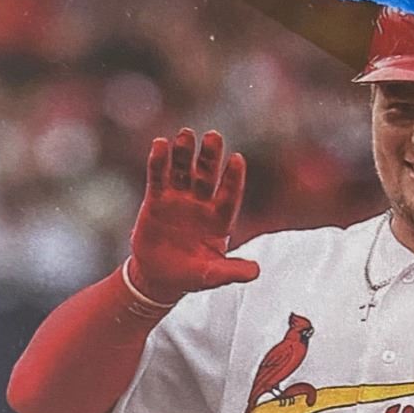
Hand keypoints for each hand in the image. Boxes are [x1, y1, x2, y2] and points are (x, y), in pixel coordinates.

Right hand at [126, 128, 254, 305]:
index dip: (233, 178)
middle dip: (210, 157)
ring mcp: (179, 199)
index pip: (230, 194)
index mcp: (219, 219)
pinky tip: (160, 144)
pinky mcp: (157, 200)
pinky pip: (158, 177)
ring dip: (184, 153)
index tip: (237, 159)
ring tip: (185, 135)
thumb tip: (256, 271)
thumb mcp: (213, 276)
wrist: (159, 278)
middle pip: (207, 175)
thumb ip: (232, 271)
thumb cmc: (191, 276)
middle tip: (213, 136)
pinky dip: (159, 162)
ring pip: (183, 170)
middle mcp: (201, 204)